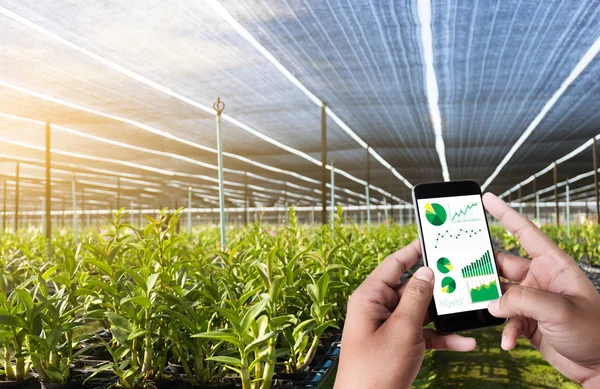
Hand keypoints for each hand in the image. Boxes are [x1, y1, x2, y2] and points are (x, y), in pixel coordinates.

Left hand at [334, 240, 475, 388]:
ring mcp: (389, 326)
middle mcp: (378, 307)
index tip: (434, 238)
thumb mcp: (401, 330)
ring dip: (443, 313)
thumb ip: (416, 299)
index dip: (413, 250)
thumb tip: (427, 271)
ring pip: (421, 311)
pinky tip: (465, 343)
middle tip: (463, 276)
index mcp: (370, 297)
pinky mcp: (399, 344)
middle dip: (437, 285)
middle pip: (411, 287)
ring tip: (469, 307)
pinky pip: (423, 333)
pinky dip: (442, 338)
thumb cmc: (376, 369)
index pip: (394, 264)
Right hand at [483, 193, 599, 386]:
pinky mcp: (527, 321)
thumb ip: (522, 301)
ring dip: (492, 305)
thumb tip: (493, 302)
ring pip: (499, 294)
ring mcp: (532, 300)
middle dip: (484, 271)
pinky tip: (508, 341)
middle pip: (502, 266)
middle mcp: (540, 279)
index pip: (525, 232)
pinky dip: (503, 331)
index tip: (486, 199)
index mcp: (553, 265)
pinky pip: (505, 320)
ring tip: (486, 311)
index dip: (505, 214)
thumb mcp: (559, 310)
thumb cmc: (595, 332)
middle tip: (464, 271)